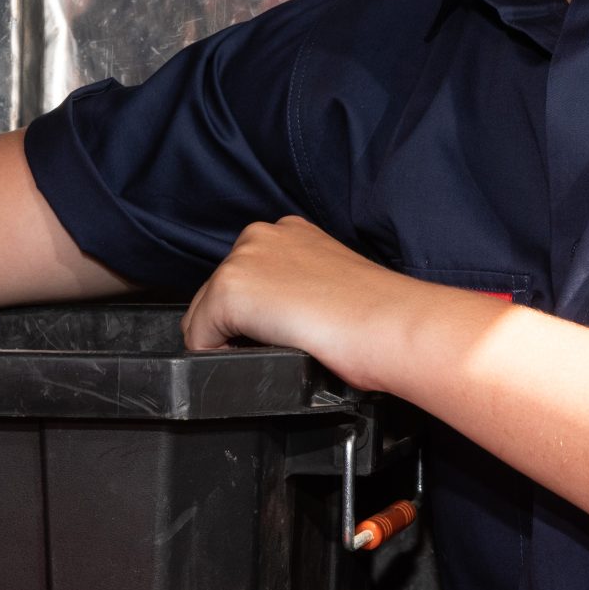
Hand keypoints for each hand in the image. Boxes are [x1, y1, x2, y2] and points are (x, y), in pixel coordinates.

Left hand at [182, 217, 437, 390]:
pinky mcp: (230, 290)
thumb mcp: (331, 285)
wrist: (391, 324)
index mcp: (289, 231)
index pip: (246, 279)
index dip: (256, 316)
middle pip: (217, 296)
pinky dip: (219, 357)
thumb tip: (280, 318)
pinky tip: (266, 352)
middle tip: (284, 344)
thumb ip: (298, 288)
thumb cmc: (377, 316)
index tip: (283, 331)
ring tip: (280, 347)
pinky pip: (197, 338)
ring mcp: (242, 260)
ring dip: (230, 341)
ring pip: (203, 316)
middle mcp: (261, 235)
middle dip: (237, 328)